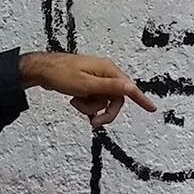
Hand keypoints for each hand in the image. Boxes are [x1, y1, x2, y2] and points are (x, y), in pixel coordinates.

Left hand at [20, 53, 156, 127]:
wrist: (42, 70)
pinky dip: (87, 105)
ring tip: (76, 103)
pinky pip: (95, 99)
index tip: (152, 109)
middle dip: (105, 112)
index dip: (141, 99)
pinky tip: (75, 101)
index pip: (128, 87)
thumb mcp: (86, 85)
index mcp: (108, 70)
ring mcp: (96, 79)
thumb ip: (109, 88)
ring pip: (103, 101)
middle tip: (94, 123)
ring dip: (91, 108)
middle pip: (115, 99)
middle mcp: (105, 73)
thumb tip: (131, 88)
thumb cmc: (62, 74)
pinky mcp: (88, 84)